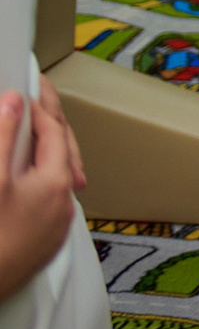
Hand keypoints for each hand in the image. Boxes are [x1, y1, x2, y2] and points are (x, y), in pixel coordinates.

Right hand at [0, 79, 82, 299]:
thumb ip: (4, 137)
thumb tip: (14, 102)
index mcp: (55, 183)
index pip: (53, 130)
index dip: (41, 104)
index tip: (32, 86)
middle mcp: (63, 203)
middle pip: (62, 150)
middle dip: (51, 123)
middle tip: (39, 99)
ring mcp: (55, 225)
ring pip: (56, 175)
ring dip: (46, 151)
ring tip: (35, 133)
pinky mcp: (43, 242)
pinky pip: (47, 199)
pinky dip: (39, 178)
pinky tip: (26, 178)